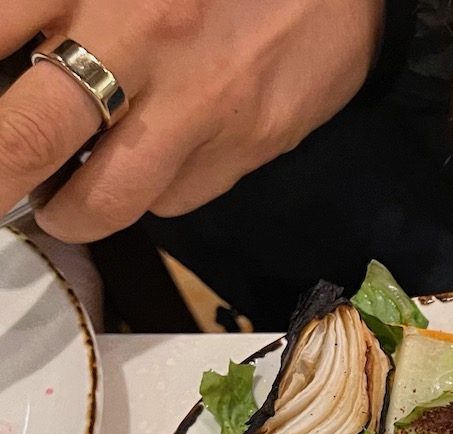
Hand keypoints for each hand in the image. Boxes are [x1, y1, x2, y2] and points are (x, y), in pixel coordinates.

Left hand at [1, 0, 382, 242]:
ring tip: (62, 204)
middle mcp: (136, 36)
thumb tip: (17, 65)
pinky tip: (155, 162)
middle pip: (24, 137)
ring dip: (69, 213)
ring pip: (105, 198)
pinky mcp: (250, 143)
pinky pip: (178, 198)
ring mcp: (198, 101)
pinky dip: (153, 193)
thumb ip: (60, 5)